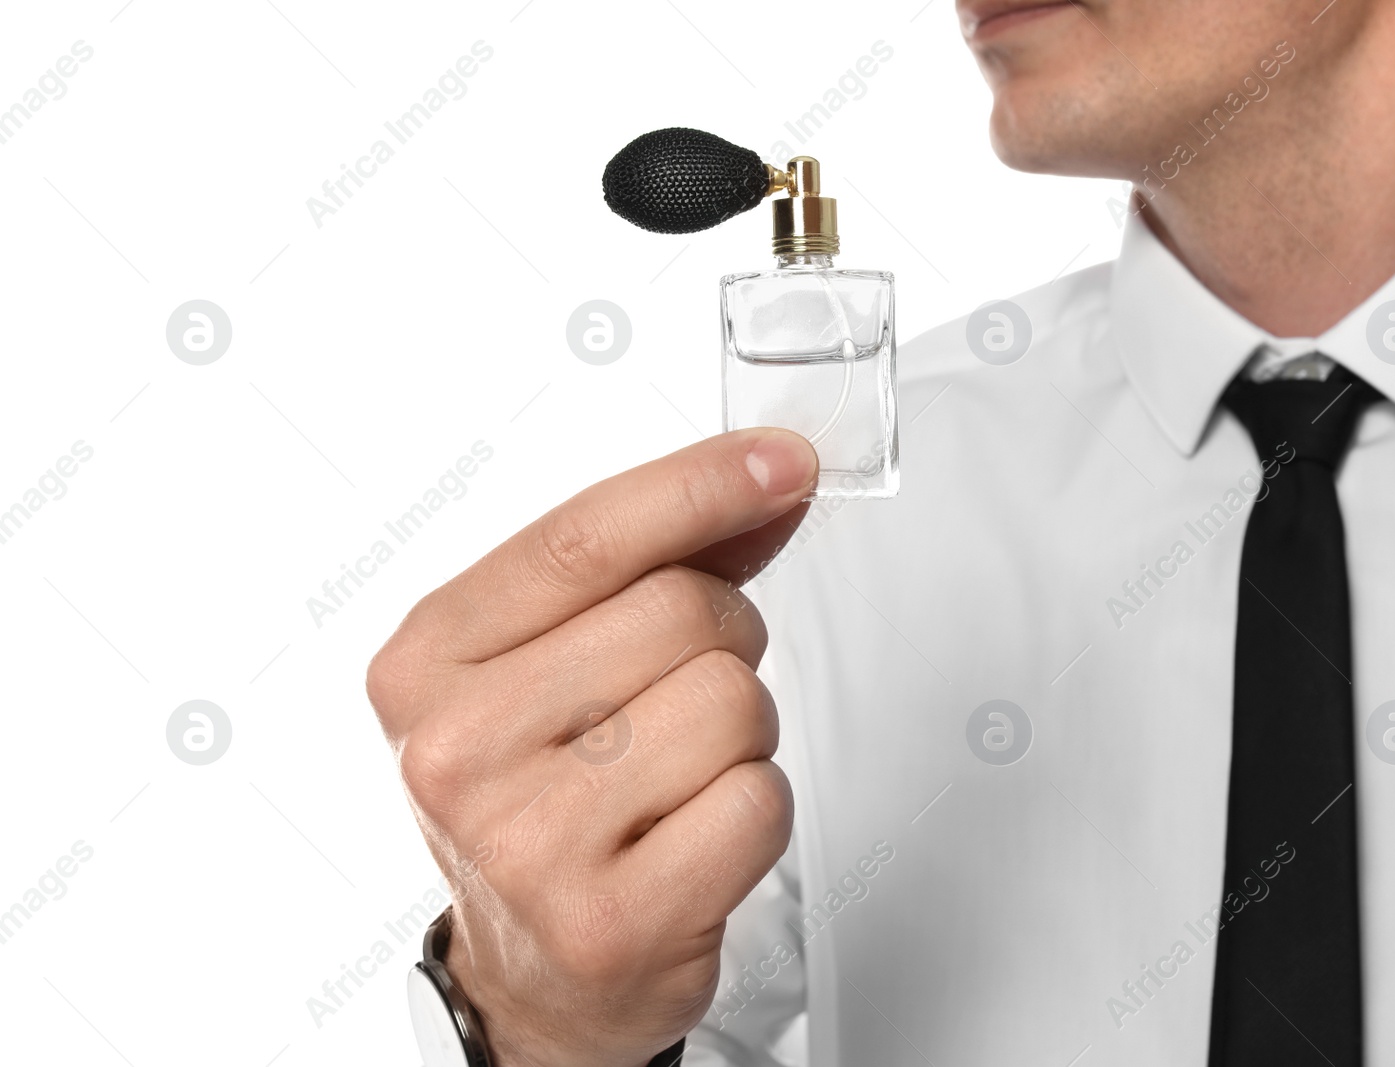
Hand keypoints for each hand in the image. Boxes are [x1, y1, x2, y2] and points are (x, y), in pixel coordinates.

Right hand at [367, 429, 816, 1066]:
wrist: (530, 974)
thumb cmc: (546, 795)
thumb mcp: (553, 662)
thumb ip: (656, 560)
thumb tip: (771, 480)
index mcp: (427, 663)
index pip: (584, 537)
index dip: (701, 485)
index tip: (784, 462)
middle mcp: (456, 751)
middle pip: (684, 613)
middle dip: (725, 640)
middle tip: (678, 697)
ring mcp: (526, 844)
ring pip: (734, 702)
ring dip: (743, 734)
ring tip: (677, 778)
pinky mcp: (610, 922)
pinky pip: (758, 801)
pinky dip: (753, 811)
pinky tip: (690, 838)